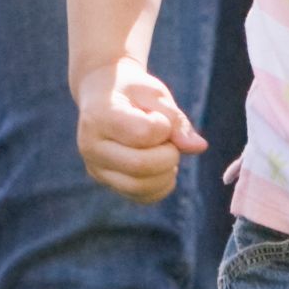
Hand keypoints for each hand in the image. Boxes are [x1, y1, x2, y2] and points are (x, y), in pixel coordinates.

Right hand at [72, 54, 203, 202]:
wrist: (102, 94)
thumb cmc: (132, 91)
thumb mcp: (154, 93)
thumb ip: (175, 118)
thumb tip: (199, 147)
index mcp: (99, 116)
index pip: (143, 134)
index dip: (164, 127)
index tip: (160, 116)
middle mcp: (90, 146)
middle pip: (140, 166)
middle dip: (169, 155)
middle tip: (170, 140)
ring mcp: (95, 167)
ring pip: (139, 188)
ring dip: (166, 173)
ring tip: (167, 153)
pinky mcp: (104, 181)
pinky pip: (140, 197)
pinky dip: (161, 186)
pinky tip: (162, 167)